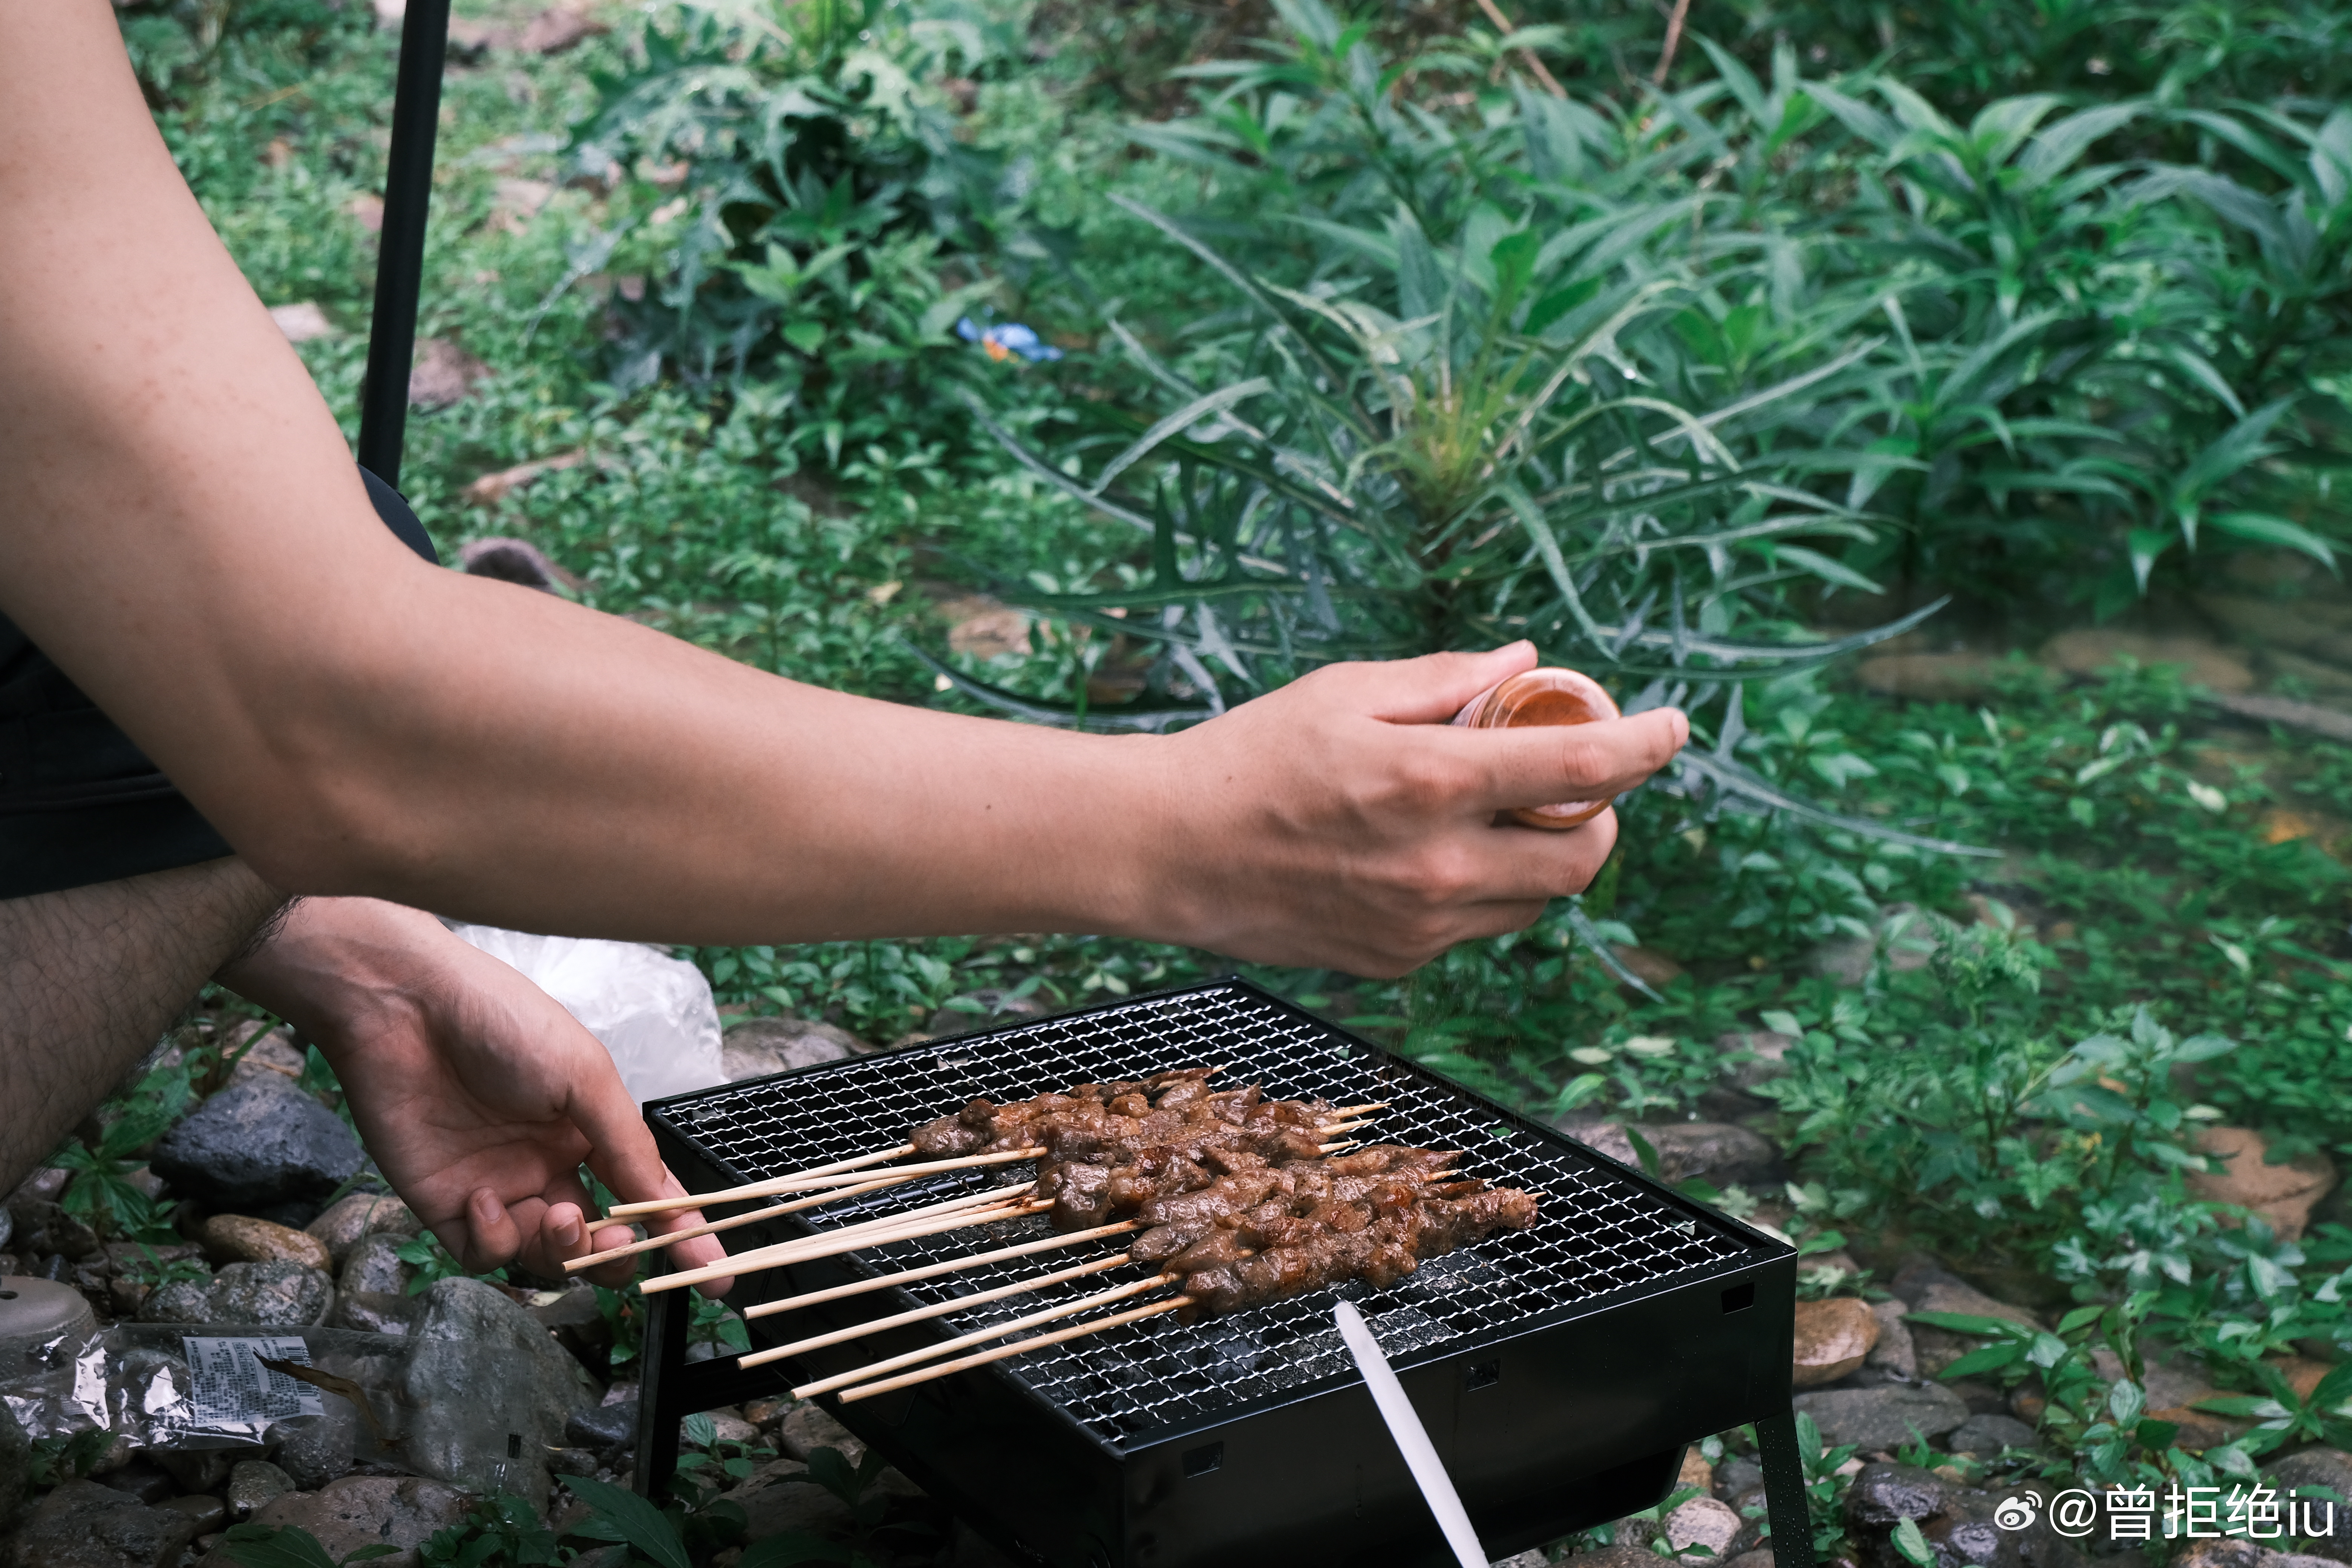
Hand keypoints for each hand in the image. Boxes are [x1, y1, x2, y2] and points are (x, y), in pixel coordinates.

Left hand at [218, 898, 732, 1291]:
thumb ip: (625, 1143)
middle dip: (613, 1254)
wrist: (406, 1009)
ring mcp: (500, 1189)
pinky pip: (484, 1254)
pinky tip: (485, 1199)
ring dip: (562, 1251)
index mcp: (590, 1133)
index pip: (644, 1198)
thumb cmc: (504, 1022)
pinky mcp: (447, 1206)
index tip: (713, 1276)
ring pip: (544, 1258)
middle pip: (597, 1242)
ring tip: (561, 1216)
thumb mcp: (585, 1074)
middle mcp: (549, 1167)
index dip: (679, 1237)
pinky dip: (494, 1241)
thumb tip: (666, 1204)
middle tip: (612, 1238)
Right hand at [1136, 642, 1687, 975]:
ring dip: (1539, 856)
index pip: (1581, 771)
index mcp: (1431, 783)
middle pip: (1582, 858)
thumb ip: (1446, 680)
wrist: (1170, 852)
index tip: (1674, 726)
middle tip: (1567, 779)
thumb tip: (1526, 666)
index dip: (1645, 744)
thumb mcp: (1347, 693)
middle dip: (1598, 816)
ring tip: (1488, 812)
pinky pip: (1478, 927)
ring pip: (1538, 902)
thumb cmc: (1252, 758)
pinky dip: (1482, 888)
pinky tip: (1428, 852)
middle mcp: (1438, 867)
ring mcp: (1421, 925)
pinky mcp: (1398, 961)